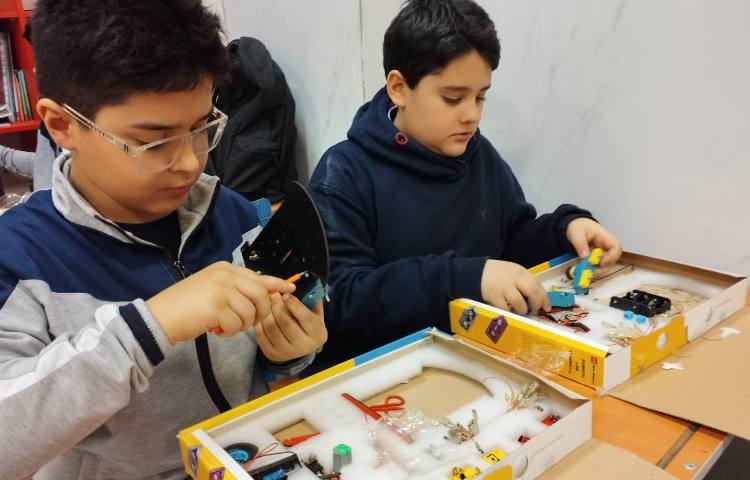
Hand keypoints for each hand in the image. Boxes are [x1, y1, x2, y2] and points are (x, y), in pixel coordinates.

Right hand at [146, 261, 294, 343]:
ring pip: (249, 312)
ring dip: (242, 325)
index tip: (291, 289)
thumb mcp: (213, 288)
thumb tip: (266, 294)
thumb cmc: (187, 305)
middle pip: (260, 294)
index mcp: (225, 268)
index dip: (277, 284)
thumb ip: (237, 288)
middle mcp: (224, 275)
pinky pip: (237, 324)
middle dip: (261, 312)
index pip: (258, 276)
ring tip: (226, 325)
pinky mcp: (216, 307)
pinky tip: (217, 330)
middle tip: (250, 321)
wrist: (160, 316)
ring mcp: (220, 290)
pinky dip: (230, 332)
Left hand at [255, 293, 326, 361]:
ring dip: (267, 312)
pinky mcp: (272, 354)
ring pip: (271, 327)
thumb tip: (300, 286)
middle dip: (277, 304)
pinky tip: (263, 315)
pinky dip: (260, 322)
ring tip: (267, 303)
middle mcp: (303, 346)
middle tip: (273, 295)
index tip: (285, 294)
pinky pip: (261, 334)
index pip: (304, 317)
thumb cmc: (307, 325)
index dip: (294, 304)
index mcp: (317, 333)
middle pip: (284, 321)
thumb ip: (311, 300)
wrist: (299, 347)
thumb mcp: (315, 313)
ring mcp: (287, 352)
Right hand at [481, 259, 549, 314]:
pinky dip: (509, 313)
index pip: (537, 284)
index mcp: (520, 271)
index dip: (544, 297)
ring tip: (521, 312)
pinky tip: (509, 312)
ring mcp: (504, 287)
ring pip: (520, 303)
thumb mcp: (512, 272)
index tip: (546, 306)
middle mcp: (514, 278)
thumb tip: (537, 298)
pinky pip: (505, 308)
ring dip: (523, 310)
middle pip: (532, 292)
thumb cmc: (495, 274)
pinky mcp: (494, 295)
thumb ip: (523, 281)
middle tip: (535, 311)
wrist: (475, 272)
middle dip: (536, 304)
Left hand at [566, 218, 621, 267]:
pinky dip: (595, 269)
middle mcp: (607, 245)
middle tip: (592, 272)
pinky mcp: (599, 256)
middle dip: (604, 267)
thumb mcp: (576, 233)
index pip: (616, 247)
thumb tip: (585, 257)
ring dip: (599, 270)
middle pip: (613, 258)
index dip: (612, 257)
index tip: (601, 263)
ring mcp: (604, 251)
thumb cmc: (578, 227)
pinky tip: (587, 271)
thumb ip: (580, 244)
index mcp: (605, 236)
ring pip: (607, 263)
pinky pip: (600, 264)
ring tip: (588, 273)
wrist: (575, 226)